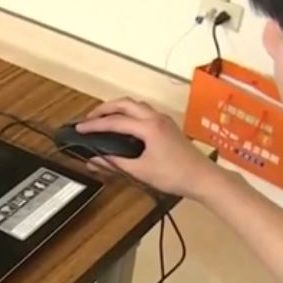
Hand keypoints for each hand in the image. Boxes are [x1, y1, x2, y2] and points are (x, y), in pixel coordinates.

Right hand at [76, 98, 214, 197]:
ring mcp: (163, 120)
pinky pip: (144, 112)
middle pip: (125, 104)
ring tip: (104, 119)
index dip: (94, 125)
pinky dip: (129, 114)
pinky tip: (124, 125)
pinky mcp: (167, 126)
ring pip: (136, 105)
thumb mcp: (141, 171)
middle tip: (89, 118)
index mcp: (149, 127)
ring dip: (118, 109)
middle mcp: (156, 118)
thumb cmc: (175, 175)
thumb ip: (115, 163)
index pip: (115, 122)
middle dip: (104, 108)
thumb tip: (95, 160)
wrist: (202, 178)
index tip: (79, 129)